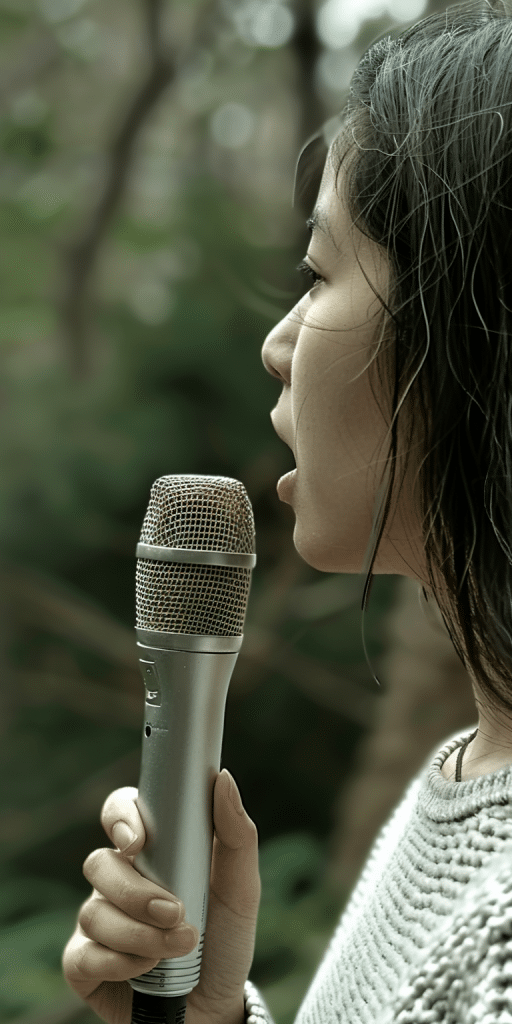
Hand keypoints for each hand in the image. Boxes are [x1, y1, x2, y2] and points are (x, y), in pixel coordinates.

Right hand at [62, 769, 260, 1023]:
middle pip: (101, 864)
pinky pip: (83, 954)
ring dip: (140, 933)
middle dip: (138, 892)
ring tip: (180, 948)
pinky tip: (149, 970)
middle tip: (177, 912)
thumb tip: (223, 779)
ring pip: (94, 912)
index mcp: (151, 852)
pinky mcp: (84, 964)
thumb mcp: (241, 889)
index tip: (137, 840)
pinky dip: (120, 962)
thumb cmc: (225, 941)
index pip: (120, 813)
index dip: (119, 817)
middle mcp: (118, 881)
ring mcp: (98, 921)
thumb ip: (236, 835)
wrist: (215, 1009)